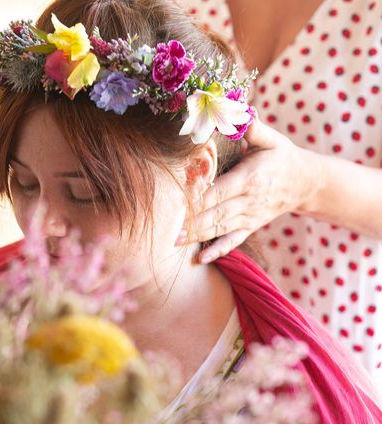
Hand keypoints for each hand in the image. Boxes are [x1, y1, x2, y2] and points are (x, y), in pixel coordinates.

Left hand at [175, 117, 322, 262]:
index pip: (220, 190)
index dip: (200, 196)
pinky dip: (219, 251)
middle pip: (216, 213)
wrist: (305, 182)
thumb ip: (253, 128)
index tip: (180, 200)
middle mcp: (249, 201)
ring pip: (220, 228)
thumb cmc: (281, 156)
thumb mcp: (271, 139)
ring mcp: (250, 216)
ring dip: (197, 236)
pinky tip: (201, 260)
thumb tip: (240, 113)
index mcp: (250, 178)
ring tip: (175, 241)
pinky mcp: (251, 226)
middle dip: (192, 222)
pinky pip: (234, 241)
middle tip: (168, 228)